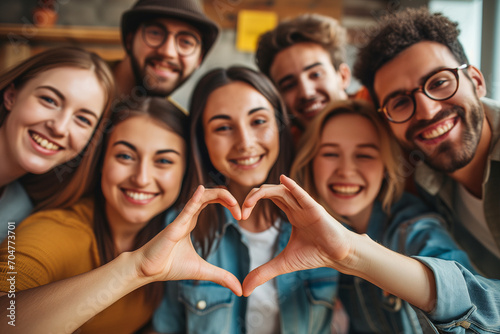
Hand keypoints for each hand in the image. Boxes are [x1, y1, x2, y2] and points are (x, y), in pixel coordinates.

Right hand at [135, 186, 242, 295]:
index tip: (242, 217)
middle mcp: (188, 216)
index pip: (213, 201)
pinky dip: (195, 198)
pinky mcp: (174, 226)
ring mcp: (181, 219)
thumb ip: (221, 277)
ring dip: (220, 196)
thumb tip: (240, 290)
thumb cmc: (169, 266)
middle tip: (242, 213)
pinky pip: (186, 209)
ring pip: (201, 197)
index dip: (229, 204)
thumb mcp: (202, 271)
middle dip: (229, 198)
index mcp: (192, 220)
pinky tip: (201, 191)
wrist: (146, 271)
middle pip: (211, 195)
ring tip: (234, 203)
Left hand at [241, 175, 353, 295]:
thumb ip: (264, 273)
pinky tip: (283, 180)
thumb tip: (244, 290)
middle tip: (241, 212)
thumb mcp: (283, 264)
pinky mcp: (315, 209)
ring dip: (262, 193)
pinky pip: (302, 194)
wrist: (339, 256)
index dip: (251, 202)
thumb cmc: (315, 254)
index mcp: (290, 211)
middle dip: (252, 196)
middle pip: (270, 190)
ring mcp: (305, 205)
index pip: (267, 197)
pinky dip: (292, 186)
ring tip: (249, 203)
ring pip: (282, 189)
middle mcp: (296, 205)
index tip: (241, 218)